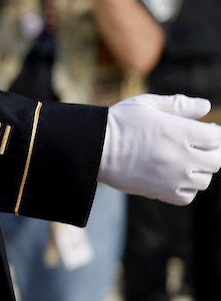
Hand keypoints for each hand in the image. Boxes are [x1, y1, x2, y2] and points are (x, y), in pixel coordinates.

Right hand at [99, 94, 220, 203]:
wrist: (92, 147)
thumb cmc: (118, 122)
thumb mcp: (147, 104)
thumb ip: (179, 105)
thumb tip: (205, 106)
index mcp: (179, 132)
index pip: (217, 138)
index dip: (215, 134)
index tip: (208, 131)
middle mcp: (180, 156)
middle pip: (216, 161)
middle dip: (211, 152)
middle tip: (200, 147)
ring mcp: (171, 177)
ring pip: (204, 180)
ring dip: (199, 171)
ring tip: (185, 162)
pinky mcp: (159, 192)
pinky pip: (187, 196)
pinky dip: (186, 189)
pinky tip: (175, 177)